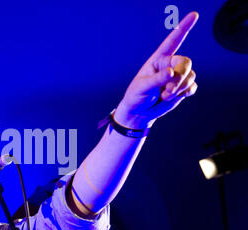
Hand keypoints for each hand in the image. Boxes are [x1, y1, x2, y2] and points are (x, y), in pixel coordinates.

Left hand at [114, 11, 198, 128]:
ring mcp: (177, 77)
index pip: (172, 41)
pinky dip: (186, 92)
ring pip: (190, 75)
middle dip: (180, 76)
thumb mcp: (142, 87)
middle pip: (185, 62)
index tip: (194, 15)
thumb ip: (157, 79)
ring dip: (180, 87)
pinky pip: (192, 86)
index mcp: (158, 60)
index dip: (183, 28)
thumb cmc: (136, 96)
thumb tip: (171, 72)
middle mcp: (169, 65)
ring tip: (166, 96)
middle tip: (169, 90)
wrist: (139, 113)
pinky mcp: (182, 88)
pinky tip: (176, 97)